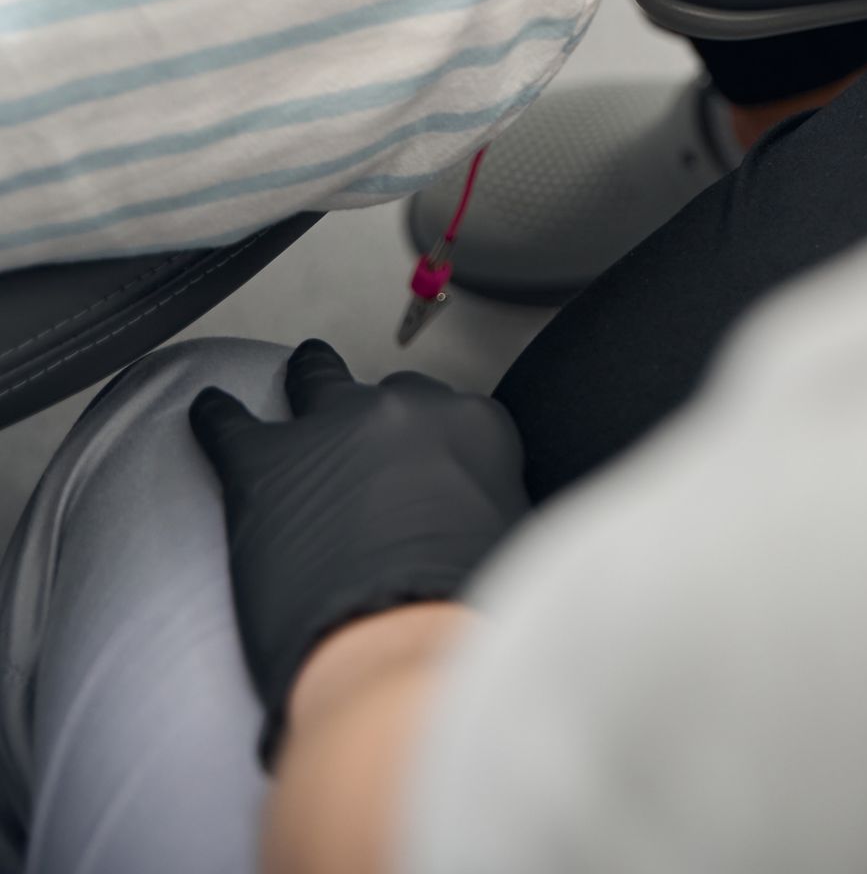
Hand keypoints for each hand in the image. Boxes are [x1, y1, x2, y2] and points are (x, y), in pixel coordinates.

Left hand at [190, 339, 527, 757]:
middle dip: (376, 415)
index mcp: (471, 426)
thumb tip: (466, 517)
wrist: (398, 646)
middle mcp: (403, 411)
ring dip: (308, 378)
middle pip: (387, 394)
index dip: (434, 443)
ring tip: (299, 373)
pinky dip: (214, 416)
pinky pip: (227, 424)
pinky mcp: (264, 465)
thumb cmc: (458, 613)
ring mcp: (330, 429)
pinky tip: (207, 408)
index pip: (452, 413)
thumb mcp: (505, 544)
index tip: (426, 465)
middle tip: (366, 438)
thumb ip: (486, 506)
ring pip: (315, 380)